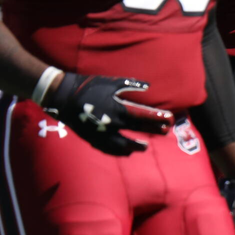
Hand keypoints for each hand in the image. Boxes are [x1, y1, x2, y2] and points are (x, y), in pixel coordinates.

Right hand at [43, 73, 172, 155]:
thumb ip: (130, 85)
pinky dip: (119, 151)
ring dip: (136, 146)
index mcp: (118, 109)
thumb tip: (147, 86)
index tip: (170, 119)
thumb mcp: (111, 82)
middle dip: (153, 130)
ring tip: (144, 147)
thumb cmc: (89, 86)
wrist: (64, 96)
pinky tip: (126, 152)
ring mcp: (102, 134)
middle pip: (138, 130)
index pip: (144, 116)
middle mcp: (113, 124)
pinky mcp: (92, 139)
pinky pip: (109, 149)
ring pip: (124, 145)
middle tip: (165, 131)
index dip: (158, 118)